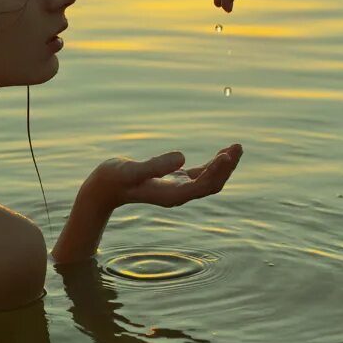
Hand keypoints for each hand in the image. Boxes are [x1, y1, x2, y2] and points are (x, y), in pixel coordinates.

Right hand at [85, 144, 243, 209]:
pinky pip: (200, 175)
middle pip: (211, 185)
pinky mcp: (175, 181)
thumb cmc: (114, 179)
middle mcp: (178, 195)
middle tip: (238, 147)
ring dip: (224, 165)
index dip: (217, 171)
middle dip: (227, 168)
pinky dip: (213, 164)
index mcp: (171, 195)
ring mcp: (177, 189)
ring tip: (236, 147)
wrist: (103, 189)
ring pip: (209, 180)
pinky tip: (222, 154)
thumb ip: (155, 165)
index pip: (202, 185)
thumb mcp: (130, 171)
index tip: (227, 155)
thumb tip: (181, 157)